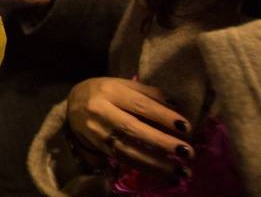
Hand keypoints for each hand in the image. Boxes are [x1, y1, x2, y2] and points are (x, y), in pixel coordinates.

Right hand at [67, 77, 192, 177]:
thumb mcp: (122, 85)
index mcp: (109, 91)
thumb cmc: (104, 92)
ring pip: (128, 150)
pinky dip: (147, 170)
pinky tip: (167, 177)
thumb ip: (147, 93)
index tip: (186, 127)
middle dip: (161, 142)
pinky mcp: (99, 148)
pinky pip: (124, 161)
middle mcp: (100, 111)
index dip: (162, 116)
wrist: (73, 104)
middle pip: (132, 128)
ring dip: (157, 164)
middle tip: (187, 152)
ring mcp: (98, 131)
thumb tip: (177, 106)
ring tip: (182, 172)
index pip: (139, 104)